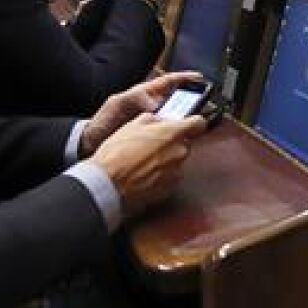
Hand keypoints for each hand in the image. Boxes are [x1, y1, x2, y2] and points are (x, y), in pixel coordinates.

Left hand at [82, 71, 203, 154]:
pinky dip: (176, 136)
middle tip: (205, 103)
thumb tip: (155, 103)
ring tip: (197, 122)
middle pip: (177, 101)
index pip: (168, 83)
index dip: (184, 79)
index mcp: (146, 95)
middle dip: (192, 101)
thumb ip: (135, 99)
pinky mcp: (152, 138)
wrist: (92, 142)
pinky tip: (182, 140)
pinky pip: (168, 135)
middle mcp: (153, 108)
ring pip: (175, 119)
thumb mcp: (118, 103)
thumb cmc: (104, 120)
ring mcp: (153, 123)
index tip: (199, 77)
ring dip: (186, 120)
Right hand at [87, 113, 207, 217]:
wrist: (108, 184)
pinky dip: (160, 175)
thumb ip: (154, 119)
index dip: (192, 122)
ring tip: (143, 161)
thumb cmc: (117, 154)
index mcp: (173, 133)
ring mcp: (176, 172)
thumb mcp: (132, 125)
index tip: (187, 124)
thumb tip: (160, 120)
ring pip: (176, 161)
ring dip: (165, 159)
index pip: (199, 123)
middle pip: (185, 143)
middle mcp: (180, 152)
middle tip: (151, 145)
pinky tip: (143, 174)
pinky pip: (170, 177)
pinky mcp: (170, 188)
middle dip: (171, 143)